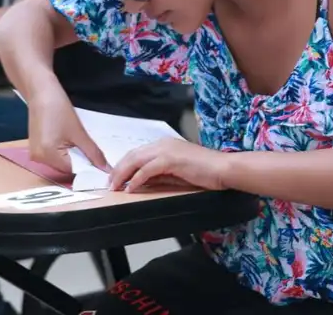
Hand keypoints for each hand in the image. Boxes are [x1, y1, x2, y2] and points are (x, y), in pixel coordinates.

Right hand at [27, 86, 108, 172]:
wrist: (41, 91)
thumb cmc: (59, 108)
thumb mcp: (79, 132)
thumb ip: (93, 153)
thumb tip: (106, 169)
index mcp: (47, 156)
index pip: (73, 170)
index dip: (88, 168)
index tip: (100, 163)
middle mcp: (38, 159)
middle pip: (66, 168)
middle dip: (80, 162)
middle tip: (92, 151)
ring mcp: (35, 154)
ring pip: (61, 162)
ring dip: (73, 156)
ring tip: (79, 143)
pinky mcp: (36, 148)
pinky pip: (55, 156)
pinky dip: (65, 151)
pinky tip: (70, 141)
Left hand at [109, 138, 229, 192]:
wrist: (223, 169)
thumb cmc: (205, 173)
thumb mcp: (177, 174)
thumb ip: (159, 175)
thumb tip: (141, 182)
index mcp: (164, 144)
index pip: (137, 153)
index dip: (124, 166)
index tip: (115, 178)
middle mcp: (163, 143)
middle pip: (132, 155)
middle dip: (118, 170)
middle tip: (109, 184)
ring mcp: (167, 149)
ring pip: (136, 160)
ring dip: (123, 174)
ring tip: (115, 187)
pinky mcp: (171, 159)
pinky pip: (147, 169)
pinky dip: (137, 179)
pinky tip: (131, 188)